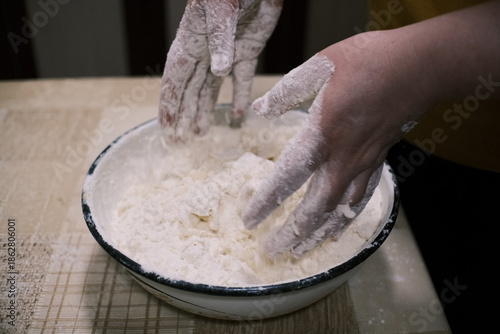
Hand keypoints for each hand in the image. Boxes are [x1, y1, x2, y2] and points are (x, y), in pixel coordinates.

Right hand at [158, 0, 282, 140]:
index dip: (169, 104)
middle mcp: (206, 51)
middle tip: (179, 141)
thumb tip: (218, 71)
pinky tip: (236, 116)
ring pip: (211, 88)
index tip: (166, 128)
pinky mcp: (248, 49)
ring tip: (200, 132)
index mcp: (191, 41)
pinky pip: (242, 79)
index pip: (175, 79)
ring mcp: (227, 52)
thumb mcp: (222, 8)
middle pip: (190, 89)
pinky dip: (239, 97)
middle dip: (182, 115)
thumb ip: (219, 39)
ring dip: (205, 110)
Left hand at [243, 29, 436, 256]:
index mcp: (323, 134)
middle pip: (315, 206)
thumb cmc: (370, 61)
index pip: (288, 177)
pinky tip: (339, 227)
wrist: (421, 66)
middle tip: (272, 250)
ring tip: (301, 251)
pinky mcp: (379, 159)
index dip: (267, 202)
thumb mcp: (321, 67)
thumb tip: (260, 108)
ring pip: (340, 209)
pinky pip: (362, 197)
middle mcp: (343, 157)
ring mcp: (365, 162)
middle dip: (293, 232)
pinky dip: (348, 217)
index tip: (250, 221)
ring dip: (319, 233)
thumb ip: (288, 91)